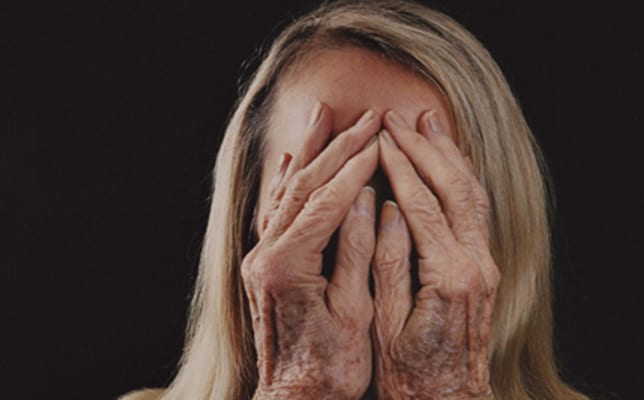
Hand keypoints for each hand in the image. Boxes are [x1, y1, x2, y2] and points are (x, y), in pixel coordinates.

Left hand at [243, 103, 379, 398]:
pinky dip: (287, 181)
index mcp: (288, 266)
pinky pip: (275, 211)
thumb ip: (357, 250)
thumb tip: (367, 198)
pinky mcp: (265, 264)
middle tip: (366, 118)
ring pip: (287, 192)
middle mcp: (266, 255)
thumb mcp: (354, 310)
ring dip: (310, 152)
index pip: (327, 201)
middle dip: (338, 148)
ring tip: (324, 115)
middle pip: (305, 187)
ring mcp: (261, 257)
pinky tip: (293, 157)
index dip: (356, 168)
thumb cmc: (330, 365)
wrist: (295, 398)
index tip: (382, 140)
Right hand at [371, 110, 499, 398]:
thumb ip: (387, 261)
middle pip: (454, 189)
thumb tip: (386, 207)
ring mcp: (486, 266)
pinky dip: (461, 180)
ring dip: (449, 156)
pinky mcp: (485, 270)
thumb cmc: (408, 374)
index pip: (421, 205)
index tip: (378, 139)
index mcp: (450, 277)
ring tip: (428, 123)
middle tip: (398, 118)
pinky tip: (447, 163)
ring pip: (473, 195)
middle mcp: (477, 266)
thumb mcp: (385, 322)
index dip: (398, 168)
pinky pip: (477, 213)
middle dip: (424, 149)